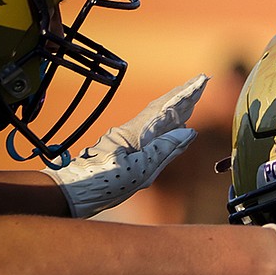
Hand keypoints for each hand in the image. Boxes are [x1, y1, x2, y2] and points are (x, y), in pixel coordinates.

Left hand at [41, 74, 207, 217]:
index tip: (200, 81)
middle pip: (161, 109)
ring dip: (177, 107)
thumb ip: (165, 150)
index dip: (184, 95)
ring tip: (194, 97)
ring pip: (157, 119)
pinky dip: (169, 123)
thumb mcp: (139, 170)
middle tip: (202, 82)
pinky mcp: (125, 150)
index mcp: (133, 132)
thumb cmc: (103, 183)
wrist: (73, 193)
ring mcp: (127, 140)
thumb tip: (189, 131)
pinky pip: (152, 132)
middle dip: (183, 96)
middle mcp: (130, 131)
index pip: (164, 108)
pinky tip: (177, 125)